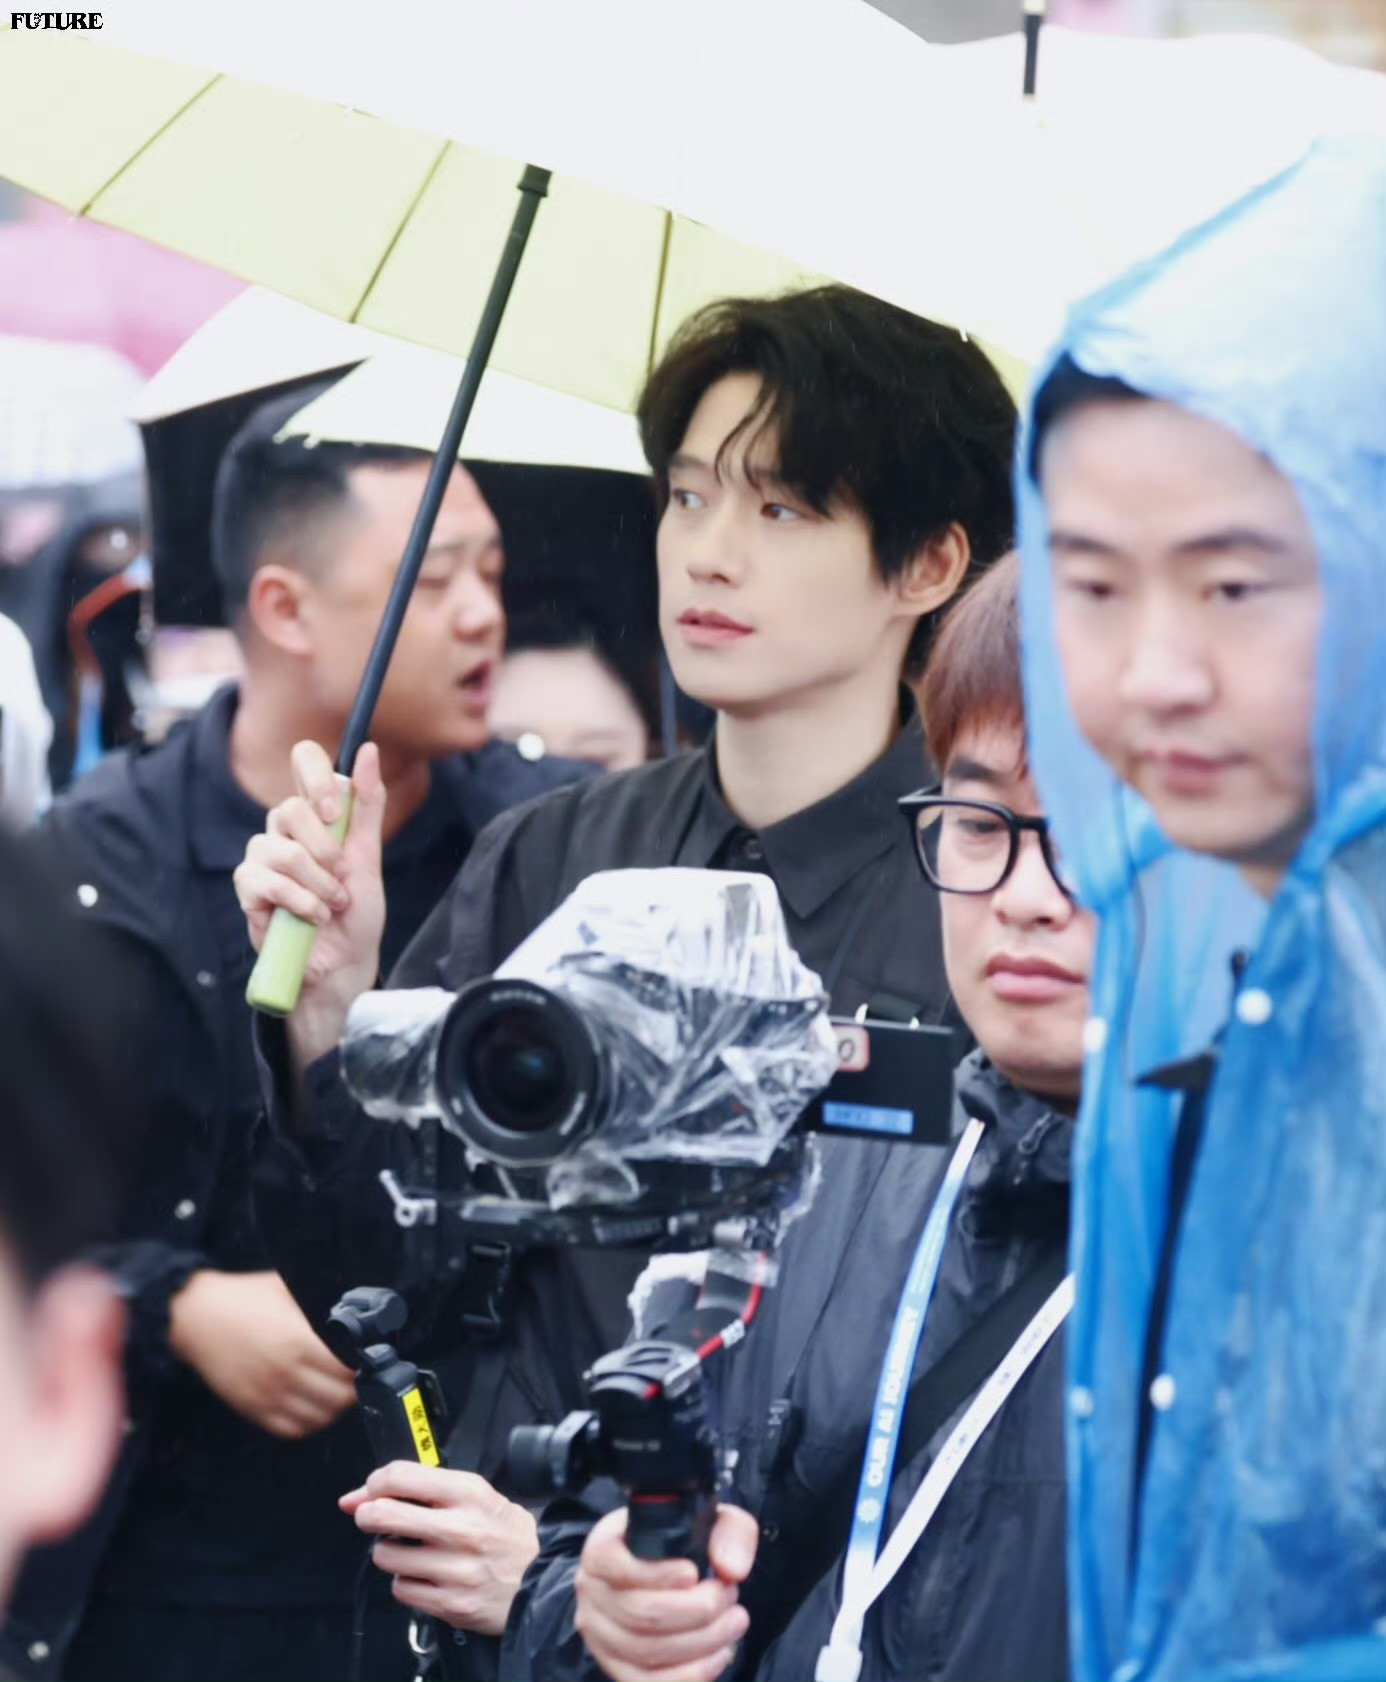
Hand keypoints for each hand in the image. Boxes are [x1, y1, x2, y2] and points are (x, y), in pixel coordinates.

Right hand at [168, 1270, 356, 1438]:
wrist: (195, 1317)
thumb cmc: (241, 1298)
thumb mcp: (284, 1289)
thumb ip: (315, 1305)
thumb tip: (346, 1311)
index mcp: (297, 1341)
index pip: (346, 1369)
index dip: (361, 1367)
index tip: (366, 1362)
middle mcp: (284, 1372)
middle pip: (337, 1398)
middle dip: (352, 1390)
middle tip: (355, 1380)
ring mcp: (267, 1394)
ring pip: (317, 1418)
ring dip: (333, 1409)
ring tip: (336, 1394)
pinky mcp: (252, 1408)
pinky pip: (289, 1428)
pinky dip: (307, 1422)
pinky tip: (312, 1406)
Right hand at [232, 740, 386, 1065]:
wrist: (343, 964)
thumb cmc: (356, 913)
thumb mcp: (369, 857)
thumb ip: (367, 805)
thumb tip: (368, 750)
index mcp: (316, 815)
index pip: (304, 761)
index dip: (315, 776)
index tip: (334, 812)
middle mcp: (284, 830)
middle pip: (288, 808)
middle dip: (326, 850)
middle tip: (342, 879)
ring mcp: (262, 858)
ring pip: (279, 849)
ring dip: (316, 884)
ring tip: (331, 906)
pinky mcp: (248, 890)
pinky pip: (264, 881)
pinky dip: (298, 901)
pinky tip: (312, 917)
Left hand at [341, 1462, 539, 1635]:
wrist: (543, 1577)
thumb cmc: (505, 1534)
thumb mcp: (476, 1495)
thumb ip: (422, 1489)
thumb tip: (356, 1497)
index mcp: (468, 1492)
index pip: (400, 1476)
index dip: (374, 1483)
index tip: (372, 1491)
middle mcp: (461, 1528)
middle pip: (383, 1514)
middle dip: (368, 1515)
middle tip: (375, 1519)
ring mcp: (454, 1568)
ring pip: (385, 1556)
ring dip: (390, 1553)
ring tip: (412, 1551)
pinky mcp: (450, 1603)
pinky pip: (401, 1590)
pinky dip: (406, 1583)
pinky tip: (425, 1576)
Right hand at [574, 1504, 757, 1681]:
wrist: (671, 1571)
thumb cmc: (684, 1542)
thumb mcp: (711, 1520)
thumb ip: (729, 1533)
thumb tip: (731, 1568)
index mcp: (603, 1546)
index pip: (616, 1563)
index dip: (658, 1574)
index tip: (694, 1573)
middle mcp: (592, 1590)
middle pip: (639, 1613)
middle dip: (696, 1610)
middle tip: (728, 1597)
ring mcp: (600, 1634)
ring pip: (646, 1652)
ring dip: (701, 1642)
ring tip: (733, 1622)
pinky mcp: (615, 1668)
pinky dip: (690, 1675)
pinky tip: (717, 1655)